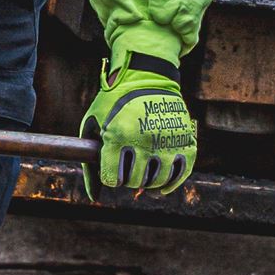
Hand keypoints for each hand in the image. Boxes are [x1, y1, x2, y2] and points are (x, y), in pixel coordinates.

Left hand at [81, 58, 195, 197]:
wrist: (147, 76)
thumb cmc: (114, 102)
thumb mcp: (94, 124)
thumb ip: (90, 162)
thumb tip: (93, 198)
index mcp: (118, 135)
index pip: (112, 178)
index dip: (110, 178)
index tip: (112, 171)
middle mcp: (144, 140)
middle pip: (134, 182)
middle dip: (128, 179)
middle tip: (128, 167)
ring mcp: (167, 141)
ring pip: (156, 181)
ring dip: (146, 182)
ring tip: (142, 170)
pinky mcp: (185, 141)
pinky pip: (180, 175)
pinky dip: (170, 184)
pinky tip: (161, 187)